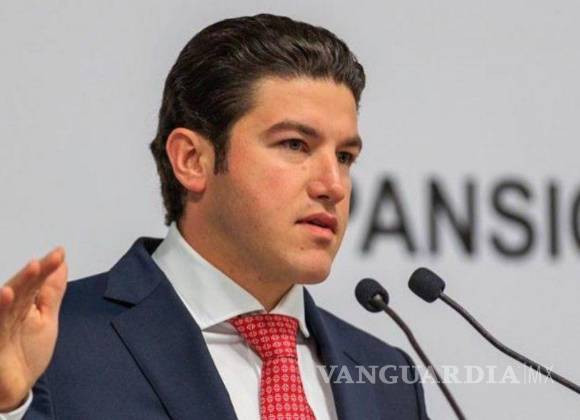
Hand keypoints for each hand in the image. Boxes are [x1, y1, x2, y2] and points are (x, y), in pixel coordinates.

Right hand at [0, 248, 66, 410]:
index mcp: (23, 305)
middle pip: (22, 288)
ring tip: (32, 268)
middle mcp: (8, 312)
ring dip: (19, 284)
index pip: (35, 283)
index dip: (46, 268)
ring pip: (8, 302)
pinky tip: (6, 295)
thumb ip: (51, 293)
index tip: (59, 253)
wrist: (11, 389)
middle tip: (48, 259)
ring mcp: (0, 325)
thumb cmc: (25, 353)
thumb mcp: (46, 320)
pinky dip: (1, 308)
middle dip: (34, 273)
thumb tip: (62, 264)